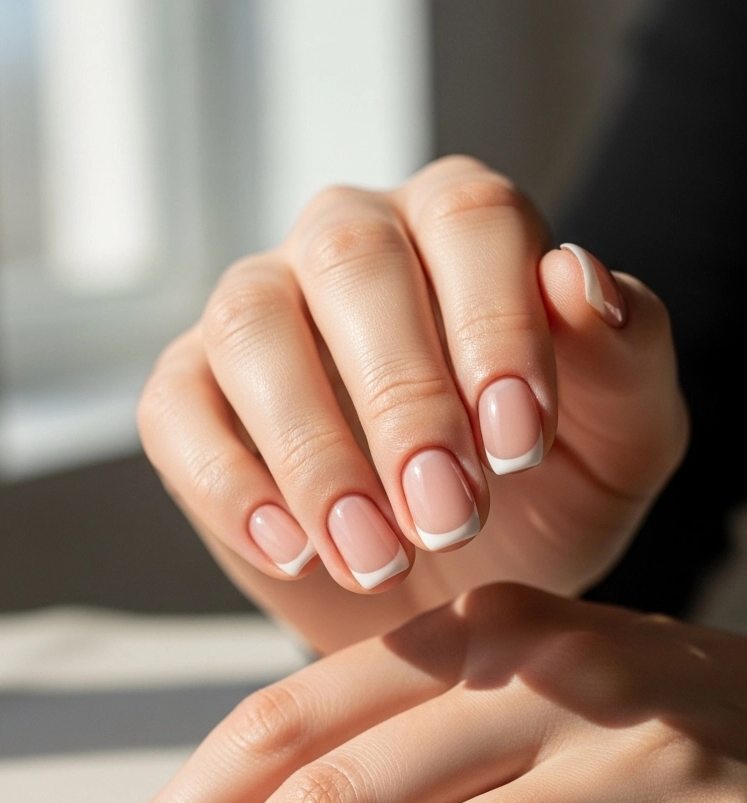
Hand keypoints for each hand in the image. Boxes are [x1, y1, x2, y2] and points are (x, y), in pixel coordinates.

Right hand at [137, 156, 686, 652]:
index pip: (471, 218)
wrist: (462, 584)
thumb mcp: (622, 440)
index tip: (518, 445)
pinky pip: (178, 411)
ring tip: (372, 556)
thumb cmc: (547, 493)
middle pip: (352, 261)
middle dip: (403, 400)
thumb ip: (625, 356)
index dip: (493, 323)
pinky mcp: (190, 391)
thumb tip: (577, 279)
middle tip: (449, 520)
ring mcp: (260, 308)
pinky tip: (294, 553)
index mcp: (464, 225)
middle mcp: (351, 241)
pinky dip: (228, 484)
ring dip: (313, 451)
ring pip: (252, 328)